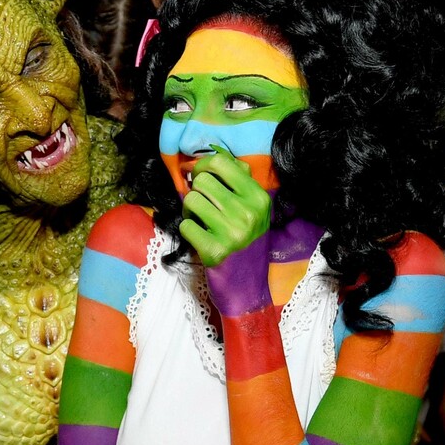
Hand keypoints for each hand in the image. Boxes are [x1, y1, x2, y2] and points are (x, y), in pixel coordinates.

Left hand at [178, 149, 271, 315]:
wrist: (249, 287)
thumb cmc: (248, 243)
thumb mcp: (255, 209)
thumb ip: (239, 181)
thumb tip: (211, 157)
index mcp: (258, 198)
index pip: (221, 162)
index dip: (203, 166)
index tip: (199, 175)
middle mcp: (248, 213)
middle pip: (202, 181)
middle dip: (195, 191)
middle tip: (201, 205)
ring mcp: (232, 233)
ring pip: (190, 200)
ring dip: (189, 211)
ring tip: (200, 221)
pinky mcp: (214, 251)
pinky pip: (185, 226)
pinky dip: (187, 231)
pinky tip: (199, 238)